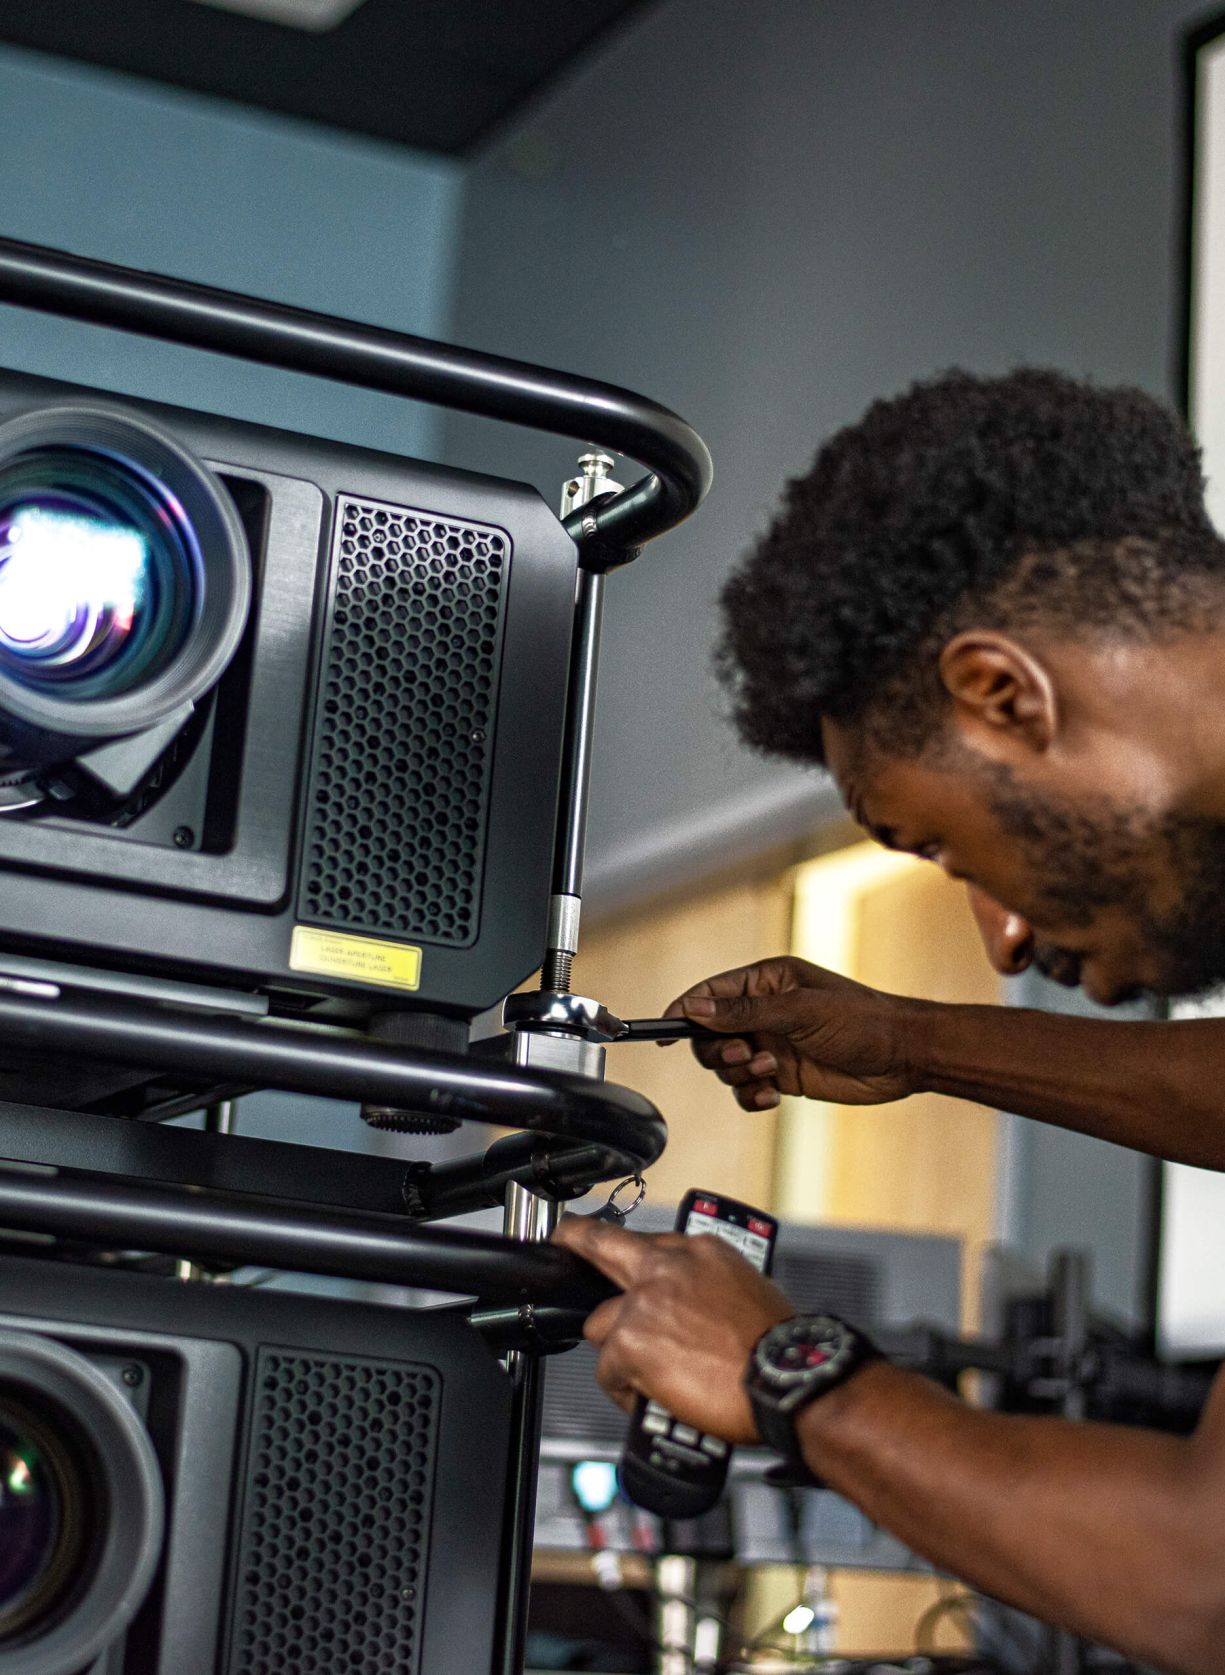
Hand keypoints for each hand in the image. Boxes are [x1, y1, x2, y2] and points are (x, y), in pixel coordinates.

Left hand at [552, 1214, 794, 1443]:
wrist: (788, 1379)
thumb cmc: (780, 1349)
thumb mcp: (751, 1293)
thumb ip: (708, 1289)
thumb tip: (692, 1307)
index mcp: (701, 1251)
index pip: (647, 1241)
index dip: (626, 1251)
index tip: (611, 1248)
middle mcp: (668, 1267)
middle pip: (601, 1245)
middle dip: (576, 1241)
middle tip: (564, 1240)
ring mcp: (644, 1302)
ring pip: (602, 1324)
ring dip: (619, 1351)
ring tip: (650, 1375)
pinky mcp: (631, 1341)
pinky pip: (606, 1370)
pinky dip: (624, 1390)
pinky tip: (651, 1398)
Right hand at [664, 954, 921, 1110]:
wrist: (903, 1057)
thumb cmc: (861, 1020)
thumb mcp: (800, 1010)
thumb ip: (745, 1010)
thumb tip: (697, 1007)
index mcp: (766, 982)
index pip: (710, 994)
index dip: (685, 1010)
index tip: (665, 1030)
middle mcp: (764, 1012)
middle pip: (709, 1035)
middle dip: (719, 1050)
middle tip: (745, 1054)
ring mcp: (771, 1045)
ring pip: (725, 1066)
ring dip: (740, 1073)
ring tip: (772, 1071)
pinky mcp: (782, 1075)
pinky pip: (746, 1090)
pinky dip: (752, 1096)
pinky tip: (774, 1095)